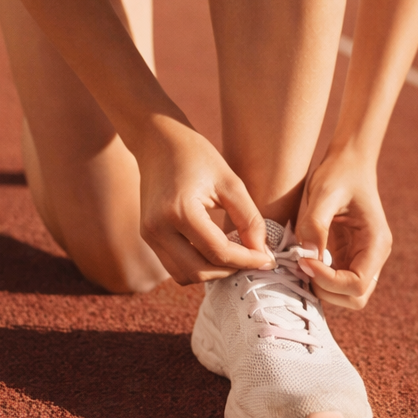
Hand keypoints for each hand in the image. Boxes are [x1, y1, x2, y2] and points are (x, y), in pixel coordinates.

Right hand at [135, 115, 271, 284]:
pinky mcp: (149, 237)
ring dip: (212, 273)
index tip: (268, 259)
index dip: (247, 260)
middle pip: (199, 271)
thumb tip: (262, 254)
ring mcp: (150, 235)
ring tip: (235, 257)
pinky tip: (216, 252)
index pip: (218, 252)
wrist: (158, 142)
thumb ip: (249, 219)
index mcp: (179, 211)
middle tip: (253, 260)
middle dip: (230, 271)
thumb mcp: (231, 182)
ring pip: (185, 276)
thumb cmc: (197, 156)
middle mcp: (158, 228)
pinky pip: (175, 267)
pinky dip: (198, 266)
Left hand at [294, 149, 392, 309]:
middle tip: (302, 266)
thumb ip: (316, 224)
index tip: (304, 261)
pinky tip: (303, 260)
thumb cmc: (339, 174)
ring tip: (301, 262)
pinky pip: (334, 282)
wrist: (347, 162)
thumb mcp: (324, 193)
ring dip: (321, 287)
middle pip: (355, 298)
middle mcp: (373, 256)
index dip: (328, 281)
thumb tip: (307, 256)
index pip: (357, 285)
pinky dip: (317, 279)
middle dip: (326, 289)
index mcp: (376, 243)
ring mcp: (361, 259)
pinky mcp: (347, 258)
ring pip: (345, 296)